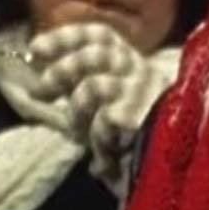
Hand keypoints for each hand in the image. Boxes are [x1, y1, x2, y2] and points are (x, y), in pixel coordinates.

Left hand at [30, 22, 175, 192]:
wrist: (172, 173)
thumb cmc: (134, 146)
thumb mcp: (105, 109)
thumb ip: (80, 88)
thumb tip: (40, 82)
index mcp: (134, 66)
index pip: (101, 36)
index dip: (67, 38)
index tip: (36, 51)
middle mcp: (142, 73)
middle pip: (95, 54)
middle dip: (62, 71)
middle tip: (41, 92)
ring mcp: (144, 95)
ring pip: (94, 85)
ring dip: (77, 111)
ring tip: (80, 134)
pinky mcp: (143, 118)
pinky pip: (104, 120)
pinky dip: (98, 141)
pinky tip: (106, 160)